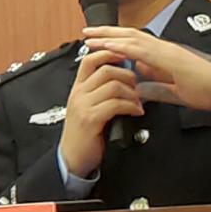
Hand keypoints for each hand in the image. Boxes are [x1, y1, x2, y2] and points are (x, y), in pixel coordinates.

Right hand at [60, 48, 144, 176]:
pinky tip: (137, 111)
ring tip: (138, 101)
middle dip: (127, 75)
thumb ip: (101, 92)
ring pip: (113, 85)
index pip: (91, 59)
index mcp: (78, 87)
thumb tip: (124, 78)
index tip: (126, 55)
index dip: (110, 53)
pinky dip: (131, 106)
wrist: (72, 158)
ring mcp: (83, 105)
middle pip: (106, 69)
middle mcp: (79, 93)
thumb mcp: (89, 107)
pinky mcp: (90, 119)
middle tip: (137, 85)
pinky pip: (115, 104)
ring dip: (132, 92)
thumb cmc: (85, 134)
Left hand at [82, 26, 210, 111]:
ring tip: (91, 36)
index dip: (114, 41)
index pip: (134, 45)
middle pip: (129, 36)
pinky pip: (143, 50)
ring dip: (109, 36)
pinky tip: (110, 45)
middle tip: (86, 33)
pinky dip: (124, 46)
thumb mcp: (174, 91)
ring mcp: (167, 51)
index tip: (96, 42)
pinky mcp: (171, 58)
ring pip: (132, 39)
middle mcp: (163, 49)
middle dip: (106, 34)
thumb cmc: (207, 89)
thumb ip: (156, 87)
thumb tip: (137, 88)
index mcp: (164, 56)